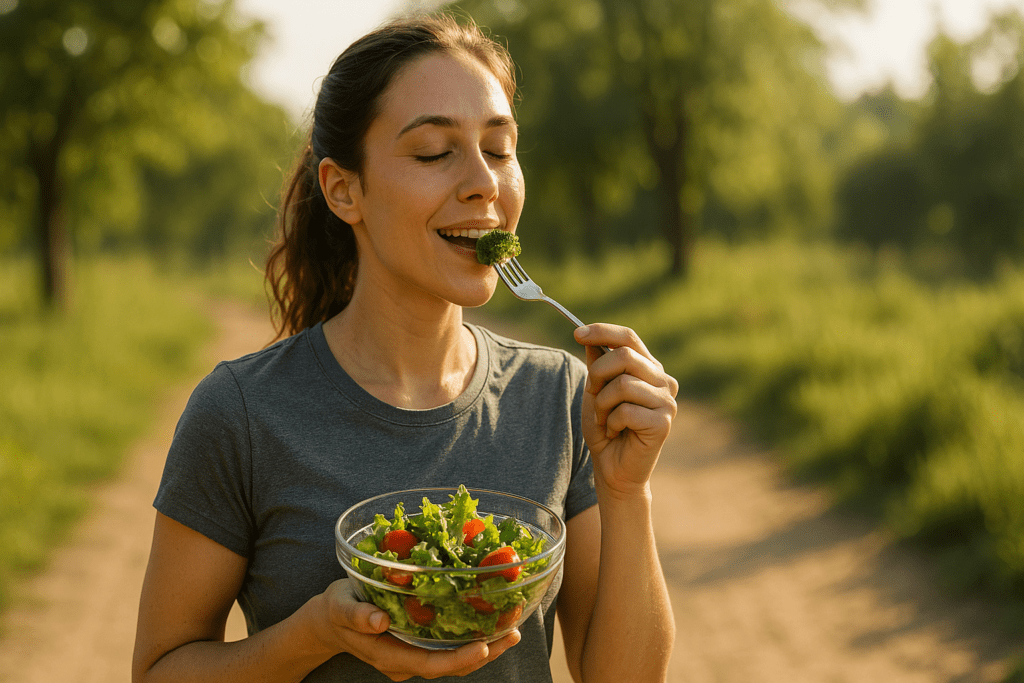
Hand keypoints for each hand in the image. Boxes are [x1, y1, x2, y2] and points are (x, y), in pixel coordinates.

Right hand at [316, 579, 519, 680]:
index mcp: (390, 656)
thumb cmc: (336, 610)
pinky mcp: (420, 643)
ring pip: (455, 657)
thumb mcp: (339, 607)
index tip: (484, 647)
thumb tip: (378, 620)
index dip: (458, 660)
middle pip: (452, 665)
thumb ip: (357, 615)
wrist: (331, 621)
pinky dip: (472, 635)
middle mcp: (407, 661)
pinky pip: (450, 645)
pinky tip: (492, 621)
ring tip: (513, 629)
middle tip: (514, 634)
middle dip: (486, 653)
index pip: (430, 665)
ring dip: (487, 647)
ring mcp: (414, 654)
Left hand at [574, 324, 678, 498]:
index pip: (628, 338)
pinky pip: (626, 410)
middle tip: (592, 395)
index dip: (602, 331)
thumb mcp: (595, 393)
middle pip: (624, 356)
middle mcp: (663, 381)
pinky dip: (611, 422)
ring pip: (623, 384)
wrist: (614, 470)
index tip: (577, 333)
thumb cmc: (606, 430)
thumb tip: (589, 338)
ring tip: (605, 420)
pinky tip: (616, 432)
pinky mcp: (663, 423)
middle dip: (597, 374)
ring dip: (603, 404)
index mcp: (649, 369)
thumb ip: (596, 365)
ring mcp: (667, 402)